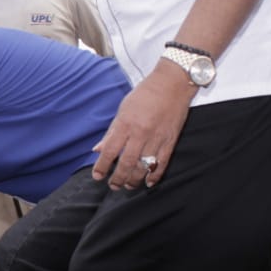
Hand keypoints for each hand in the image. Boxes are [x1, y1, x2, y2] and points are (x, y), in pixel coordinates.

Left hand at [92, 66, 192, 188]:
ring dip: (134, 180)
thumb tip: (98, 149)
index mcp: (126, 123)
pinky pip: (162, 163)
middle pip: (127, 163)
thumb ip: (111, 132)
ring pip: (144, 167)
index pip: (110, 150)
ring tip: (128, 186)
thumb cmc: (145, 94)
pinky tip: (148, 182)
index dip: (102, 166)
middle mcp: (141, 133)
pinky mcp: (171, 140)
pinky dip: (155, 175)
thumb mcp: (123, 110)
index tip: (97, 176)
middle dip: (118, 178)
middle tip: (113, 186)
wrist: (172, 84)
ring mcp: (157, 138)